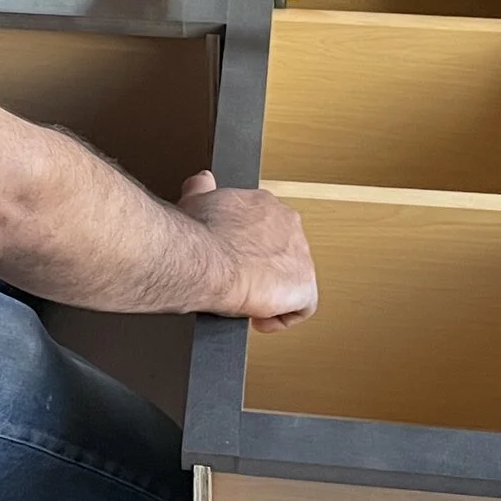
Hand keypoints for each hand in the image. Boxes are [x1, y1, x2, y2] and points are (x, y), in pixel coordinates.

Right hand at [179, 172, 316, 332]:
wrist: (204, 260)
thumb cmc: (198, 234)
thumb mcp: (195, 202)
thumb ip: (201, 189)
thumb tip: (202, 180)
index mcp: (265, 204)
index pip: (266, 228)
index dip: (250, 249)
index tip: (235, 259)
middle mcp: (288, 224)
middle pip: (282, 253)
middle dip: (262, 270)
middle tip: (240, 282)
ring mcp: (300, 254)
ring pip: (292, 279)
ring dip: (271, 292)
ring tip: (247, 302)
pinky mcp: (305, 285)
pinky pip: (302, 307)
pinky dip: (281, 317)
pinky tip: (259, 320)